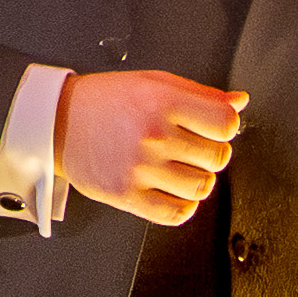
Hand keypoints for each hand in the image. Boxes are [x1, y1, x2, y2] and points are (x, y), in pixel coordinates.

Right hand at [55, 70, 243, 225]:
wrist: (58, 123)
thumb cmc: (107, 101)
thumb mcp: (155, 83)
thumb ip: (202, 94)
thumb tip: (239, 102)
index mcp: (163, 101)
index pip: (226, 124)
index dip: (225, 127)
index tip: (213, 128)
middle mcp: (153, 134)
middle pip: (218, 157)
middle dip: (211, 153)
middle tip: (192, 147)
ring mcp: (140, 168)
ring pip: (201, 187)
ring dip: (198, 180)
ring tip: (181, 168)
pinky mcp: (127, 195)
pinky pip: (176, 213)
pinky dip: (184, 206)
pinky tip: (173, 190)